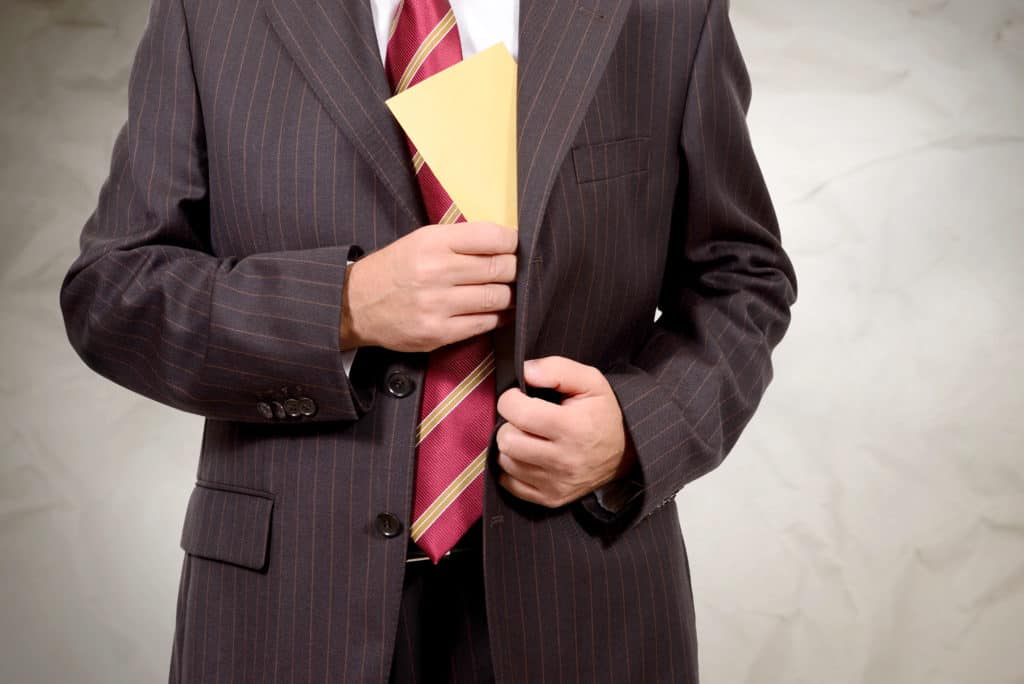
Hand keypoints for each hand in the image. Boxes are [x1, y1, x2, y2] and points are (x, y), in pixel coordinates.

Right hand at [340, 222, 516, 351]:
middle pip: (499, 268)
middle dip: (515, 269)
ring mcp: (437, 305)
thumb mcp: (421, 240)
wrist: (356, 304)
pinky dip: (497, 317)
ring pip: (497, 297)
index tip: (515, 246)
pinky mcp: (438, 333)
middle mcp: (435, 271)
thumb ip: (460, 240)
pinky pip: (484, 324)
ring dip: (510, 295)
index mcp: (432, 242)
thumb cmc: (396, 268)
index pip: (491, 237)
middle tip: (515, 270)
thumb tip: (506, 244)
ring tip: (508, 290)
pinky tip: (497, 311)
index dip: (512, 242)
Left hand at [495, 355, 636, 507]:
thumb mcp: (590, 381)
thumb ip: (557, 369)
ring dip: (511, 446)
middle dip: (510, 424)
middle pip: (507, 440)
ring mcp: (556, 483)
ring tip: (529, 436)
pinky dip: (512, 468)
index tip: (520, 397)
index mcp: (573, 428)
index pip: (518, 412)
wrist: (626, 453)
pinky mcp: (550, 499)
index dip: (511, 399)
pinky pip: (508, 483)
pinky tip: (528, 455)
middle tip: (525, 418)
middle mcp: (564, 460)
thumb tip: (525, 372)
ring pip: (505, 461)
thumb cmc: (603, 414)